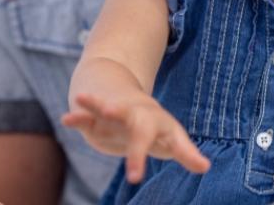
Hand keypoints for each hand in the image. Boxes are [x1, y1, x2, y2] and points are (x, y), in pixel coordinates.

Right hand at [62, 93, 209, 182]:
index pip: (174, 141)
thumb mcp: (171, 137)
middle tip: (135, 177)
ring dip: (100, 106)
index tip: (200, 168)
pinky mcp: (95, 116)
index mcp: (159, 124)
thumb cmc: (152, 126)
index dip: (185, 154)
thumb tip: (206, 167)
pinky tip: (67, 119)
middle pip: (140, 130)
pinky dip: (78, 117)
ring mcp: (116, 113)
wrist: (124, 96)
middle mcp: (139, 116)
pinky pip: (86, 116)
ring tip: (86, 101)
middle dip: (137, 152)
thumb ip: (185, 152)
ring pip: (109, 109)